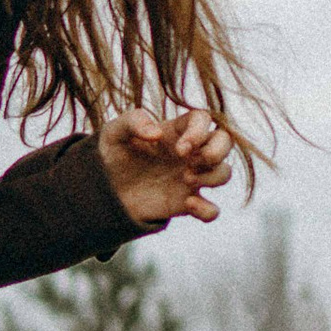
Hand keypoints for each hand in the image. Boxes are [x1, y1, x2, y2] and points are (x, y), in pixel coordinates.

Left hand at [100, 107, 232, 229]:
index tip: (180, 148)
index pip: (204, 119)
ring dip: (213, 176)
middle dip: (217, 151)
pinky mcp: (187, 203)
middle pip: (225, 142)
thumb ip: (134, 122)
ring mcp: (192, 177)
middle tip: (190, 162)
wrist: (105, 189)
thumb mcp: (114, 132)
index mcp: (176, 130)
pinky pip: (212, 210)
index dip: (200, 132)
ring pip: (224, 173)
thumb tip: (156, 133)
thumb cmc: (113, 153)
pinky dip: (207, 210)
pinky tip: (188, 205)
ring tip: (186, 179)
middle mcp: (190, 152)